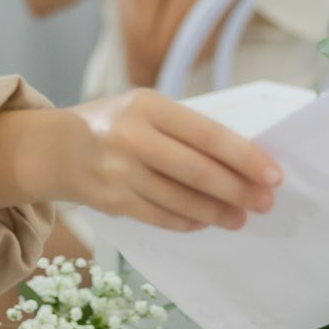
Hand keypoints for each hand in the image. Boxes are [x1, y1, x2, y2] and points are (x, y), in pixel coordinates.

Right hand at [54, 89, 280, 230]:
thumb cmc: (116, 126)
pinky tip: (205, 222)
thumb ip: (187, 132)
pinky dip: (187, 222)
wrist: (56, 148)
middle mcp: (131, 137)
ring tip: (240, 218)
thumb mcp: (146, 111)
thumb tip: (242, 165)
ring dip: (216, 212)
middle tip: (264, 203)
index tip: (273, 175)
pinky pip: (160, 216)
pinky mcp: (111, 201)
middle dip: (237, 190)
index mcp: (148, 106)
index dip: (245, 157)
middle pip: (196, 171)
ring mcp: (119, 171)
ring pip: (180, 199)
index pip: (207, 134)